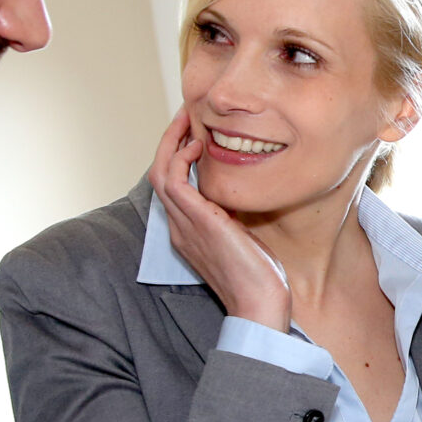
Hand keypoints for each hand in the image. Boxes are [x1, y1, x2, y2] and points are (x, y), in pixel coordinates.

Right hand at [150, 109, 289, 330]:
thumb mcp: (245, 239)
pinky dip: (180, 158)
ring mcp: (184, 225)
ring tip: (186, 118)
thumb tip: (241, 195)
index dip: (180, 158)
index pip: (174, 187)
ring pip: (161, 173)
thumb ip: (235, 217)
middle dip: (171, 142)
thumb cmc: (260, 279)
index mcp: (190, 233)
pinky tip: (197, 145)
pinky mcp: (196, 221)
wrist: (259, 305)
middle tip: (185, 116)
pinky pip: (173, 180)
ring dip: (171, 142)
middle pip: (161, 174)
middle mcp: (180, 227)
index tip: (195, 135)